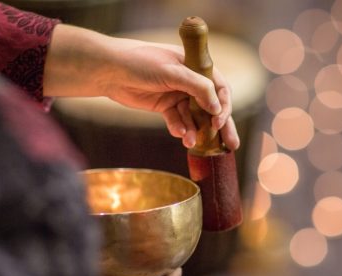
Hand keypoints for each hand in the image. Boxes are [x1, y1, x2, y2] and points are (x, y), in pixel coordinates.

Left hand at [44, 24, 239, 149]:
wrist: (110, 71)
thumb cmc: (141, 63)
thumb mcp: (172, 72)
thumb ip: (197, 87)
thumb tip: (217, 108)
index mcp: (196, 67)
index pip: (220, 88)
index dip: (223, 106)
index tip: (218, 122)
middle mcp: (191, 82)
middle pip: (212, 107)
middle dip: (221, 127)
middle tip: (231, 146)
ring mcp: (178, 95)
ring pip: (194, 118)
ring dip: (195, 131)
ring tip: (191, 143)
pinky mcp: (165, 107)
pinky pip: (178, 122)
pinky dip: (180, 130)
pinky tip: (179, 136)